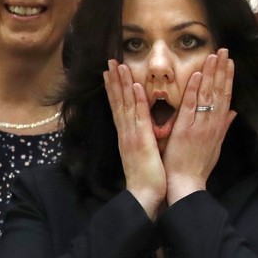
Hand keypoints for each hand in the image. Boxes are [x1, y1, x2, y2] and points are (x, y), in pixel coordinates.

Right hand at [104, 60, 165, 217]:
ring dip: (121, 84)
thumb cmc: (148, 178)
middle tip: (109, 61)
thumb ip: (146, 139)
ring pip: (125, 104)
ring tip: (117, 66)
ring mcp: (131, 135)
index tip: (111, 73)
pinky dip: (136, 101)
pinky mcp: (140, 141)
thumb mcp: (145, 154)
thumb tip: (148, 129)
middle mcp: (126, 132)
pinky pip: (138, 117)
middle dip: (113, 81)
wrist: (144, 196)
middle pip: (117, 101)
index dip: (115, 89)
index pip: (120, 107)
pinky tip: (135, 86)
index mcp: (128, 135)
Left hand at [161, 49, 235, 205]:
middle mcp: (211, 124)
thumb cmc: (198, 168)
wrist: (187, 185)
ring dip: (211, 74)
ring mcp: (199, 126)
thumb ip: (223, 127)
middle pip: (219, 92)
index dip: (228, 79)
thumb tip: (233, 112)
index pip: (225, 97)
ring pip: (207, 96)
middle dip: (222, 70)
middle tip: (224, 50)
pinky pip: (190, 106)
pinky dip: (193, 90)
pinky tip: (197, 74)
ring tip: (214, 55)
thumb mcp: (215, 147)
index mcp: (217, 127)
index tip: (230, 62)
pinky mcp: (185, 130)